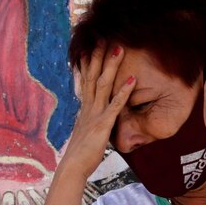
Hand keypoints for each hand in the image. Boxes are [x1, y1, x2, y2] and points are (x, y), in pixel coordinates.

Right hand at [58, 43, 133, 179]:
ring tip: (119, 48)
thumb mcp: (85, 131)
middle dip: (98, 56)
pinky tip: (133, 79)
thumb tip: (90, 116)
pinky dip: (124, 91)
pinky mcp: (103, 124)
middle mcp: (88, 107)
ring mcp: (95, 114)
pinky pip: (115, 105)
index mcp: (85, 108)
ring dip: (111, 66)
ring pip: (103, 84)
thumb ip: (89, 120)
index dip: (88, 63)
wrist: (73, 167)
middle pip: (93, 76)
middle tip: (102, 37)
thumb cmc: (81, 152)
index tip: (90, 47)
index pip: (86, 80)